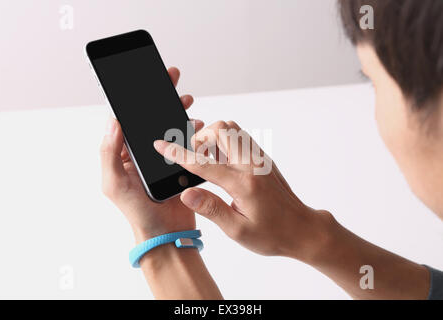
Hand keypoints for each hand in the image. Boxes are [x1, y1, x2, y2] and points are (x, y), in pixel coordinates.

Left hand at [100, 67, 203, 242]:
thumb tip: (112, 122)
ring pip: (170, 127)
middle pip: (151, 118)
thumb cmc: (136, 212)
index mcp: (124, 154)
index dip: (136, 98)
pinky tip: (198, 125)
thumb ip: (110, 153)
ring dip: (178, 111)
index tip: (147, 80)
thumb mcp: (115, 183)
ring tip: (186, 99)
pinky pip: (186, 142)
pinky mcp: (179, 164)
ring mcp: (162, 158)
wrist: (165, 233)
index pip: (128, 119)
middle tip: (172, 79)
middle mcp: (143, 153)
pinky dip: (192, 130)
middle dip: (161, 97)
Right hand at [153, 120, 332, 261]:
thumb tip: (186, 194)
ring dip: (214, 138)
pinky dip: (226, 142)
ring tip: (207, 161)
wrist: (302, 229)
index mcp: (243, 184)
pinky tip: (222, 164)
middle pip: (221, 129)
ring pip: (232, 129)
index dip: (177, 153)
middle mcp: (253, 165)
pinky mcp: (264, 159)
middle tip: (193, 158)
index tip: (161, 145)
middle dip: (200, 138)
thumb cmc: (272, 234)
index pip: (203, 163)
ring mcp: (260, 159)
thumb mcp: (237, 230)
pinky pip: (241, 138)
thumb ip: (211, 208)